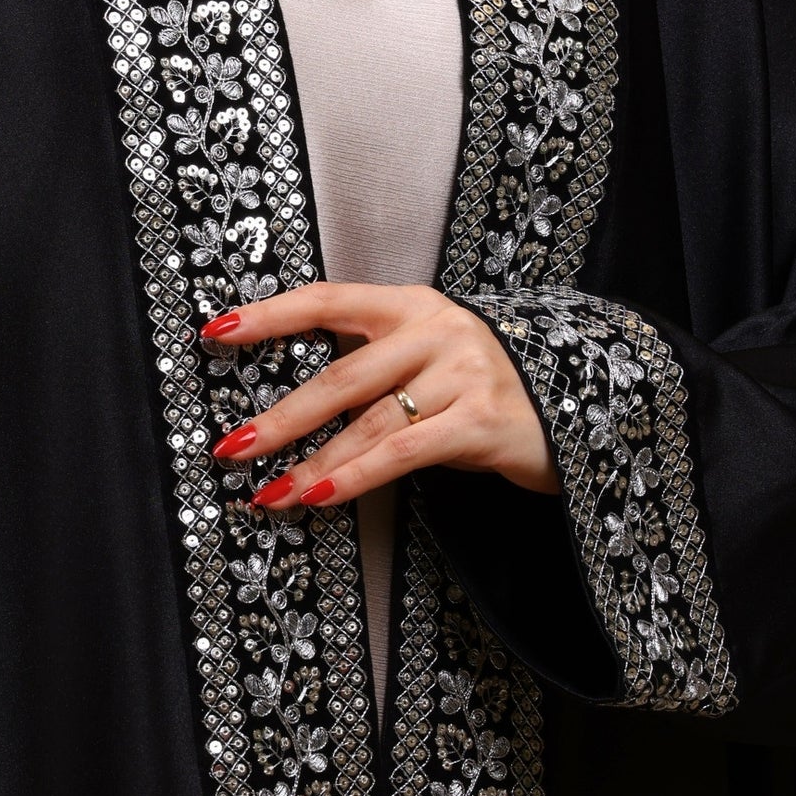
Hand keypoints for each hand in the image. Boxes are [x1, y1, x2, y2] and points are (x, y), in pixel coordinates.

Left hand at [202, 282, 558, 505]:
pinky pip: (403, 452)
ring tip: (269, 493)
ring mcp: (461, 371)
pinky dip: (355, 476)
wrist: (580, 405)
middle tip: (231, 448)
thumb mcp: (428, 355)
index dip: (269, 315)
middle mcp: (435, 328)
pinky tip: (321, 496)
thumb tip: (290, 409)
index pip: (327, 299)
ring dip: (312, 465)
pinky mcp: (480, 418)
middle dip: (280, 419)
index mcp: (410, 304)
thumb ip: (372, 364)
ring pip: (368, 423)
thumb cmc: (480, 387)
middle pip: (339, 375)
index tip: (216, 331)